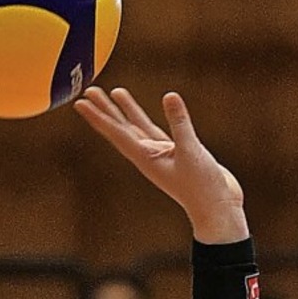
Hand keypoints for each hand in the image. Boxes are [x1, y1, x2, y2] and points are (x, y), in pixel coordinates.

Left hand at [74, 87, 248, 243]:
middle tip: (89, 91)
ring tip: (113, 92)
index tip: (81, 103)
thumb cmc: (202, 187)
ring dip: (124, 111)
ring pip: (137, 128)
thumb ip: (180, 124)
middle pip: (121, 129)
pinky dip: (146, 119)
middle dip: (105, 110)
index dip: (99, 117)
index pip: (116, 132)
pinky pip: (154, 131)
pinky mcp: (175, 153)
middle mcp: (148, 156)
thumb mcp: (191, 152)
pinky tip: (141, 110)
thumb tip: (169, 96)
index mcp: (145, 157)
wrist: (217, 208)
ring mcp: (160, 155)